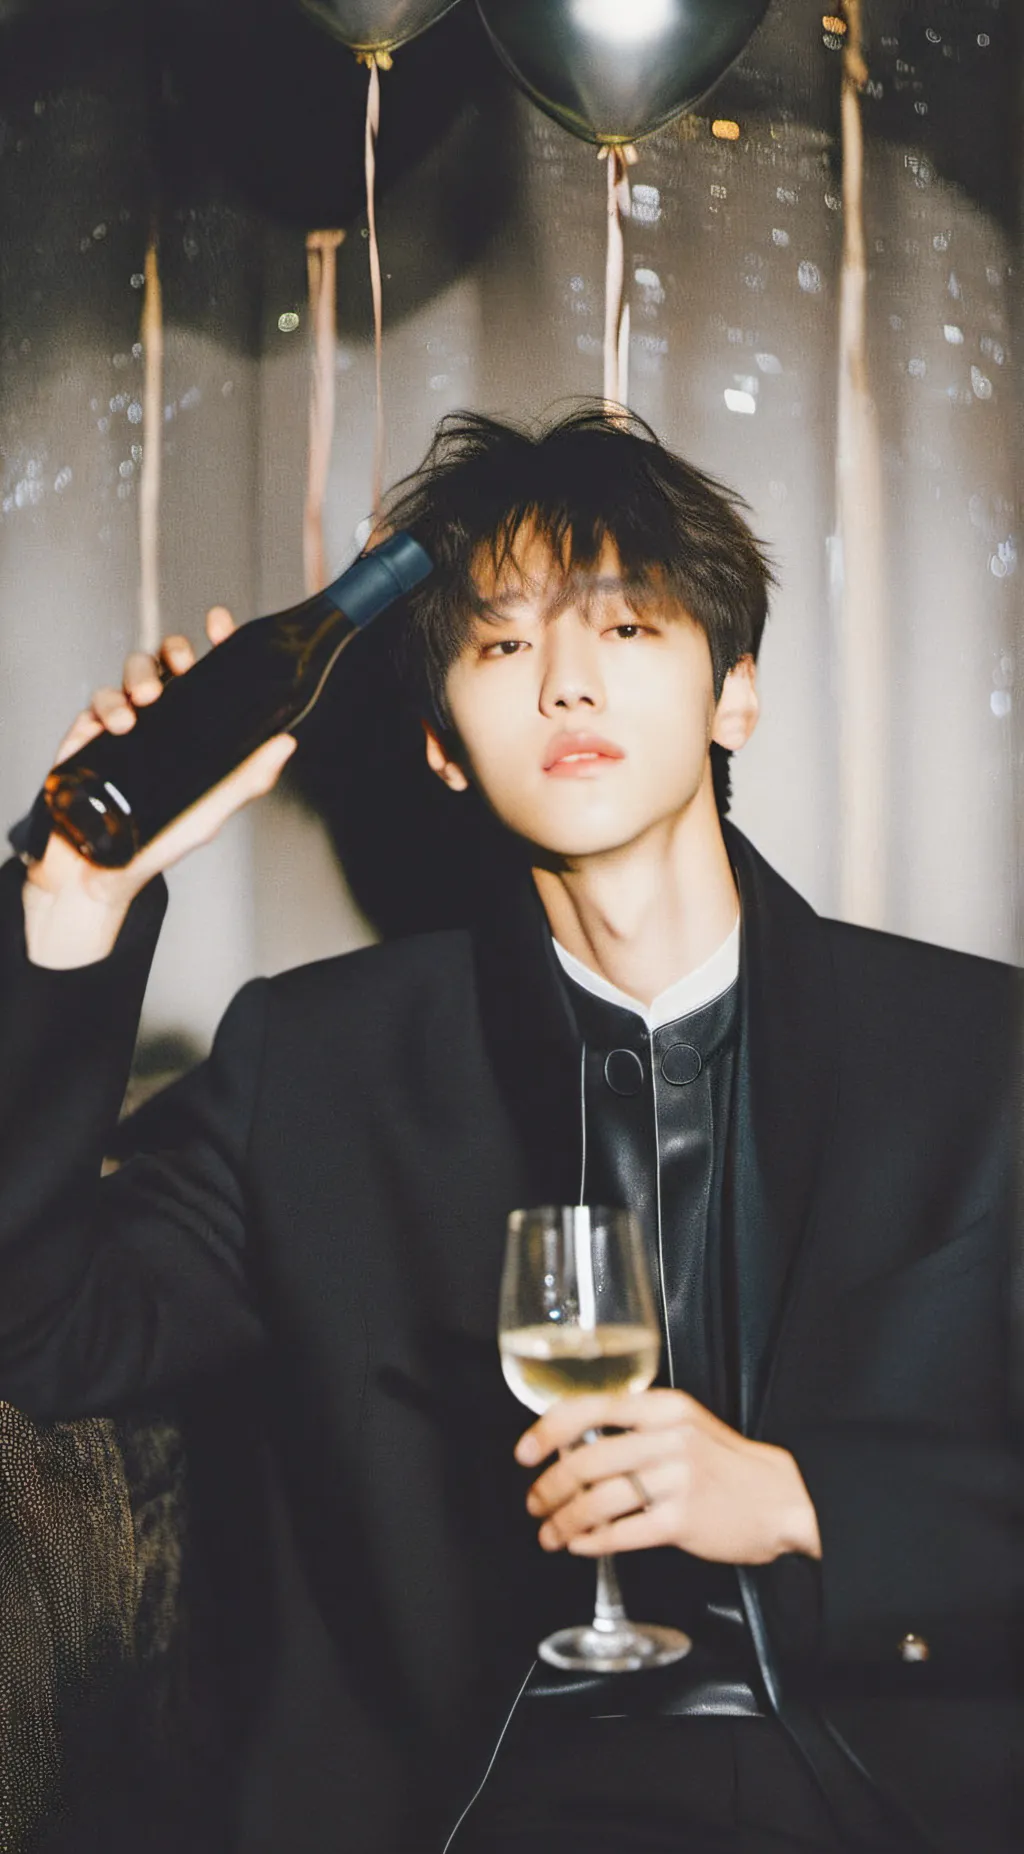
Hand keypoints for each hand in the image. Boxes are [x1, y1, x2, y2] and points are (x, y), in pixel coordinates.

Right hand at [23, 607, 294, 967]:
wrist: (100, 877)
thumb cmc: (158, 844)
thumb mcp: (209, 812)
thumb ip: (246, 780)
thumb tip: (286, 744)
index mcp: (193, 727)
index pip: (207, 676)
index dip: (216, 643)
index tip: (221, 624)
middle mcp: (160, 718)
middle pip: (167, 661)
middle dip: (175, 651)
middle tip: (184, 665)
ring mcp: (124, 723)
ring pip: (132, 672)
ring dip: (142, 673)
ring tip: (148, 698)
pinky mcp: (88, 735)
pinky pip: (97, 702)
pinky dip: (108, 705)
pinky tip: (119, 724)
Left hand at [515, 1389, 820, 1565]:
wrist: (781, 1498)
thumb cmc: (725, 1465)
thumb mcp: (684, 1426)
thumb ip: (635, 1428)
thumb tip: (573, 1446)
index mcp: (663, 1408)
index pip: (590, 1408)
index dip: (547, 1431)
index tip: (525, 1453)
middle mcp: (668, 1438)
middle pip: (586, 1461)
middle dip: (550, 1487)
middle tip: (535, 1503)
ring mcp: (677, 1480)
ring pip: (599, 1501)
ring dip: (565, 1521)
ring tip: (552, 1533)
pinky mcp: (683, 1521)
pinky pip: (623, 1533)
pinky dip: (593, 1542)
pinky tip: (581, 1546)